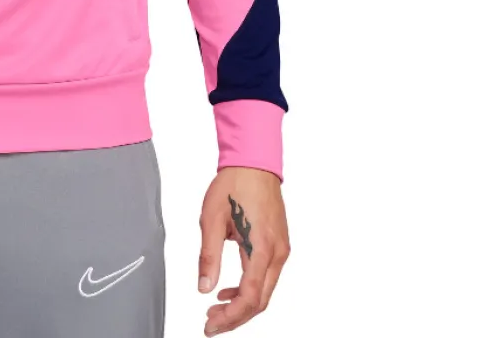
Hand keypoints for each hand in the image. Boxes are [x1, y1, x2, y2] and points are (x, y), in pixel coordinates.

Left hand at [197, 166, 289, 333]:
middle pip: (260, 301)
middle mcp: (277, 253)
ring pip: (264, 291)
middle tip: (210, 322)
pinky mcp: (278, 245)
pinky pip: (265, 277)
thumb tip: (203, 287)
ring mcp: (280, 250)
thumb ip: (208, 255)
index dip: (230, 318)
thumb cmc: (234, 184)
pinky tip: (228, 290)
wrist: (254, 163)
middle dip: (235, 317)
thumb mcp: (211, 218)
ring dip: (241, 304)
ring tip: (215, 308)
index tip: (210, 326)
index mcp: (261, 248)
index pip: (249, 298)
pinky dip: (248, 289)